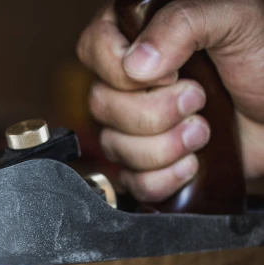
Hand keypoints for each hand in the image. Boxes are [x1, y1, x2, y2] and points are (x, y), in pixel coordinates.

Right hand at [77, 0, 263, 201]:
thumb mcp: (235, 19)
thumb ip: (182, 23)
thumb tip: (136, 65)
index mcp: (139, 35)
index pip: (93, 48)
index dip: (119, 68)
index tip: (168, 73)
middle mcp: (129, 82)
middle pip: (100, 105)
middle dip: (154, 112)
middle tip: (199, 99)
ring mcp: (133, 126)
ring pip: (113, 146)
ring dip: (165, 146)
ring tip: (204, 131)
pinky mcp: (147, 164)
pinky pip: (131, 181)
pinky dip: (164, 178)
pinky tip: (192, 163)